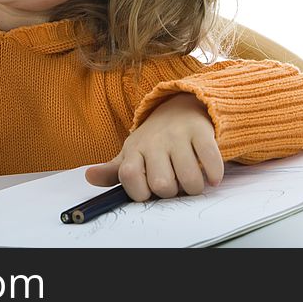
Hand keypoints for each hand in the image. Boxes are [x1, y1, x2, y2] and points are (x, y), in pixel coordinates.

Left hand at [85, 92, 223, 200]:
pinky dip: (214, 175)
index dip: (140, 192)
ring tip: (192, 181)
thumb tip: (89, 177)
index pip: (130, 177)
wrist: (180, 108)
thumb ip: (113, 171)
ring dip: (194, 188)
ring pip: (189, 180)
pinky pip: (210, 162)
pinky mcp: (200, 132)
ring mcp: (178, 135)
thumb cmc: (153, 140)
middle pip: (162, 185)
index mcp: (134, 149)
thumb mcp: (131, 153)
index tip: (148, 191)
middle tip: (174, 184)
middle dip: (171, 193)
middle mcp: (154, 141)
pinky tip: (211, 177)